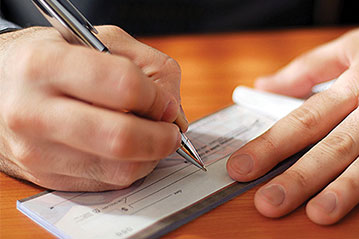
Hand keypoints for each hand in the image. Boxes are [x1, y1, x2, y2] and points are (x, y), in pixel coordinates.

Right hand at [0, 26, 187, 190]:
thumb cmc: (50, 61)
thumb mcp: (94, 40)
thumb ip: (145, 65)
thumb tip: (172, 111)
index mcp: (45, 65)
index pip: (123, 86)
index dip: (157, 98)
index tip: (165, 103)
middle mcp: (35, 112)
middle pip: (121, 138)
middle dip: (162, 138)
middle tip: (170, 131)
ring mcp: (38, 151)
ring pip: (119, 168)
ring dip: (150, 156)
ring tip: (150, 138)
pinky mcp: (47, 177)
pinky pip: (108, 182)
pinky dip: (130, 167)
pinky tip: (126, 149)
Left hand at [227, 25, 358, 223]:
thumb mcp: (354, 47)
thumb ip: (307, 68)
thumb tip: (262, 86)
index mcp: (356, 82)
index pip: (304, 119)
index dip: (271, 144)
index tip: (241, 167)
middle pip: (336, 143)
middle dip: (301, 176)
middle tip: (269, 203)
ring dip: (349, 187)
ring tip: (319, 213)